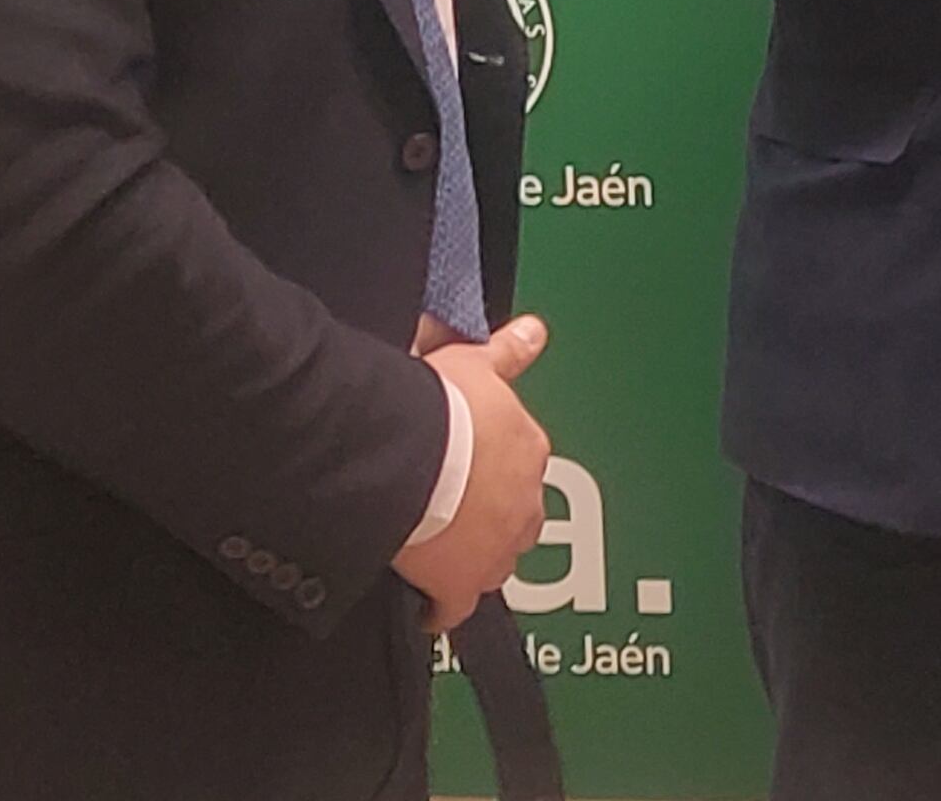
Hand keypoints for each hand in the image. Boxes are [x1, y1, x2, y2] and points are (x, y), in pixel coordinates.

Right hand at [394, 314, 549, 633]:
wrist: (406, 454)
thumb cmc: (438, 407)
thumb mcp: (474, 364)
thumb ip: (507, 352)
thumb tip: (534, 331)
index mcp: (528, 449)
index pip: (523, 467)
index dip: (496, 472)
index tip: (474, 474)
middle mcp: (524, 501)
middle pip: (518, 518)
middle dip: (495, 520)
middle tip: (459, 515)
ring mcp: (496, 546)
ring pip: (496, 561)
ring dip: (476, 559)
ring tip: (445, 555)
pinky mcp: (460, 582)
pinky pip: (456, 607)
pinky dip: (443, 609)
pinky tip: (428, 608)